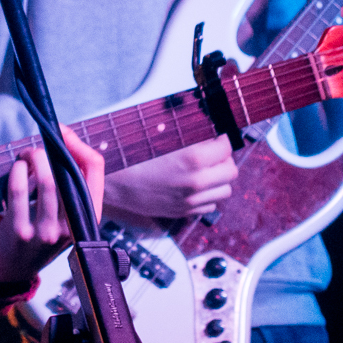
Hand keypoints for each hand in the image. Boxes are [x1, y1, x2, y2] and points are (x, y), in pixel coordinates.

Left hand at [0, 125, 105, 284]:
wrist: (12, 268)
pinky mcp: (20, 232)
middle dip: (51, 148)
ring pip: (46, 179)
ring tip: (27, 156)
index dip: (79, 145)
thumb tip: (64, 139)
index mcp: (88, 217)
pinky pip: (19, 191)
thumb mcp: (65, 212)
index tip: (63, 131)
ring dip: (33, 157)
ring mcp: (46, 232)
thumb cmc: (40, 229)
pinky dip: (17, 171)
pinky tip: (17, 168)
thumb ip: (69, 183)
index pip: (96, 172)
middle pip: (69, 172)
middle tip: (38, 146)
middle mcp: (73, 226)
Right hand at [104, 134, 237, 218]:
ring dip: (218, 179)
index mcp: (193, 159)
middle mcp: (196, 182)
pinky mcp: (183, 212)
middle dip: (223, 160)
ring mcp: (190, 200)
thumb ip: (189, 132)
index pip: (226, 147)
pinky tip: (194, 185)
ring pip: (225, 190)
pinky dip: (207, 195)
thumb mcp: (162, 135)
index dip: (221, 140)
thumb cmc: (133, 155)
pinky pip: (210, 205)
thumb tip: (207, 129)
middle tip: (211, 153)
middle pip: (231, 171)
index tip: (215, 137)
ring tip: (205, 170)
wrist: (112, 181)